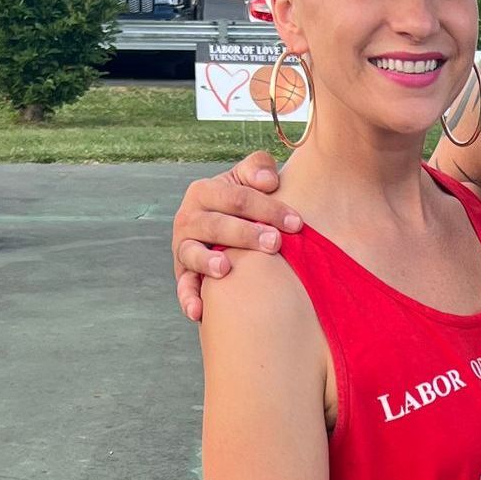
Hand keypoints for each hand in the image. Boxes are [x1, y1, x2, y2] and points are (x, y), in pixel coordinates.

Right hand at [172, 151, 301, 321]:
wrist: (233, 225)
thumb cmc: (249, 201)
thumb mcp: (252, 178)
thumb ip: (258, 167)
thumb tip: (268, 181)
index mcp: (204, 191)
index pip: (236, 197)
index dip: (268, 208)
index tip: (297, 223)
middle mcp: (188, 218)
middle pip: (215, 225)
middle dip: (245, 234)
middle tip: (274, 243)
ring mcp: (184, 247)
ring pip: (192, 253)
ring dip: (208, 262)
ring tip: (226, 268)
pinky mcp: (185, 274)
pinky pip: (184, 287)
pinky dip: (188, 299)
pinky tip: (199, 312)